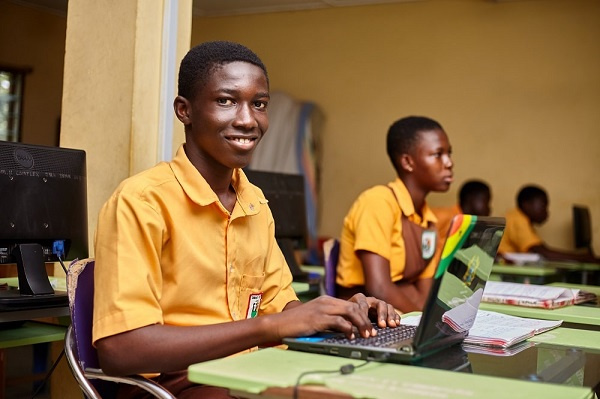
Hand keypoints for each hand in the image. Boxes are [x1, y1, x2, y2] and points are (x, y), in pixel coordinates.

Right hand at [276, 294, 399, 339]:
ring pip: (350, 312)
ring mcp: (322, 309)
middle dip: (365, 320)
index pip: (351, 304)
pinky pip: (338, 321)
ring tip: (367, 335)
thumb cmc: (297, 324)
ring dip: (361, 324)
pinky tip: (351, 336)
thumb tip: (347, 329)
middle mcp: (326, 302)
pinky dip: (348, 329)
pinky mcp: (318, 318)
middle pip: (354, 306)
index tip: (369, 326)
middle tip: (372, 332)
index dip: (363, 315)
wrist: (279, 324)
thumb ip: (330, 320)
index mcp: (327, 301)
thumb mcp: (316, 319)